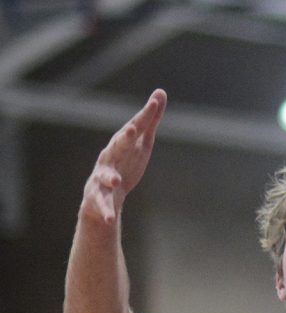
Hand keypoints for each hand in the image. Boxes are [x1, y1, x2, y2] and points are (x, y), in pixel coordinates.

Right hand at [80, 89, 166, 223]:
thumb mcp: (140, 142)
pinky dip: (105, 212)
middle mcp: (108, 158)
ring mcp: (101, 178)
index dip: (145, 116)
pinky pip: (101, 205)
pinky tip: (110, 220)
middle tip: (132, 131)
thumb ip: (149, 119)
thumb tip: (160, 92)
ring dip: (108, 178)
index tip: (155, 104)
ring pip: (104, 178)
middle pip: (116, 147)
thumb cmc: (124, 161)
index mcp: (120, 145)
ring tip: (115, 181)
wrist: (104, 194)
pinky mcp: (98, 198)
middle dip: (123, 139)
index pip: (134, 128)